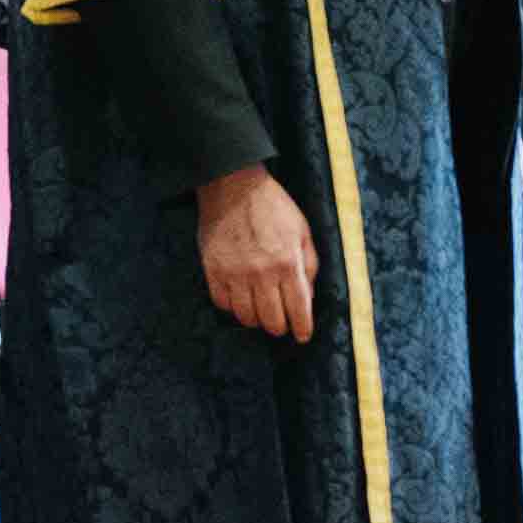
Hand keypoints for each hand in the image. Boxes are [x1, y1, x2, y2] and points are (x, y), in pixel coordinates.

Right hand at [197, 164, 318, 343]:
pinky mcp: (213, 270)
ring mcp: (235, 274)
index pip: (299, 310)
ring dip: (255, 320)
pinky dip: (232, 307)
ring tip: (259, 311)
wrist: (233, 186)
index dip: (302, 329)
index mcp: (288, 263)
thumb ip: (309, 265)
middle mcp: (262, 273)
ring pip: (246, 317)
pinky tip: (239, 299)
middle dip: (279, 327)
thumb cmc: (273, 207)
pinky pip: (222, 304)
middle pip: (272, 321)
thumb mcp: (302, 231)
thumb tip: (307, 298)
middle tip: (281, 323)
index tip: (302, 336)